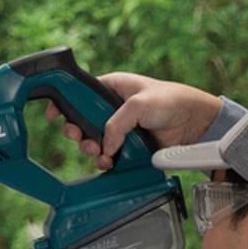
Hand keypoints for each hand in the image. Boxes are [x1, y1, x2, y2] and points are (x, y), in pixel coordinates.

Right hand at [44, 72, 222, 169]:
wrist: (195, 123)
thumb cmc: (172, 101)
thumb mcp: (139, 104)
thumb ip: (116, 123)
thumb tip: (105, 145)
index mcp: (112, 87)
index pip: (80, 93)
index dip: (64, 103)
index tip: (52, 115)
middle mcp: (112, 107)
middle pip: (81, 121)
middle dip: (77, 133)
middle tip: (80, 138)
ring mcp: (118, 128)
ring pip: (91, 141)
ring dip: (90, 150)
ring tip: (100, 153)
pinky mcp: (126, 145)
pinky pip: (106, 155)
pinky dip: (104, 161)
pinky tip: (108, 161)